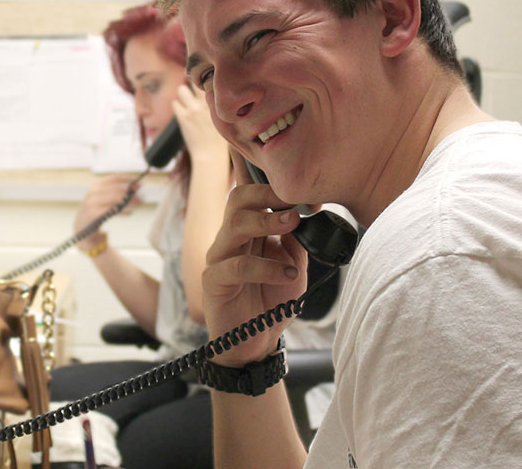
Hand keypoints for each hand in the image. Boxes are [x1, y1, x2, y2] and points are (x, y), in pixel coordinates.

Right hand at [74, 174, 142, 251]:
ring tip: (138, 204)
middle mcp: (93, 191)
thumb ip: (117, 193)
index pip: (114, 177)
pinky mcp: (94, 213)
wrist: (82, 227)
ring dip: (129, 201)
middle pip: (116, 188)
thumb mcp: (105, 199)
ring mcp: (92, 202)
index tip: (139, 183)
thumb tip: (135, 188)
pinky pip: (112, 210)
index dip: (128, 179)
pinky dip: (123, 211)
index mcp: (96, 185)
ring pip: (115, 198)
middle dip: (131, 193)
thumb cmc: (96, 211)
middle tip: (142, 197)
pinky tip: (129, 213)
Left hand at [172, 84, 227, 164]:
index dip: (206, 80)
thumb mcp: (225, 120)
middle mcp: (205, 103)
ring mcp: (192, 109)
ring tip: (187, 101)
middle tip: (194, 89)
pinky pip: (175, 103)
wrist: (210, 156)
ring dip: (183, 94)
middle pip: (195, 81)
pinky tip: (183, 112)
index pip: (210, 81)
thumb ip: (219, 107)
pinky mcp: (182, 118)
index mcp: (218, 103)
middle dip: (194, 83)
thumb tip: (216, 98)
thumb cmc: (221, 141)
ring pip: (182, 90)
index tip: (205, 82)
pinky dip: (177, 105)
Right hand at [203, 152, 307, 366]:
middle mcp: (230, 238)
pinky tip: (287, 273)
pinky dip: (266, 267)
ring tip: (294, 224)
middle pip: (237, 198)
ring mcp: (219, 258)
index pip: (250, 191)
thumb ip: (295, 237)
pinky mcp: (214, 282)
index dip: (270, 181)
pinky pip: (237, 267)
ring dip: (266, 221)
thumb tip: (308, 207)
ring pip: (234, 224)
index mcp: (248, 228)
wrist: (257, 341)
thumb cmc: (272, 299)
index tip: (303, 187)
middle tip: (295, 201)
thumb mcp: (293, 262)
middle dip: (267, 193)